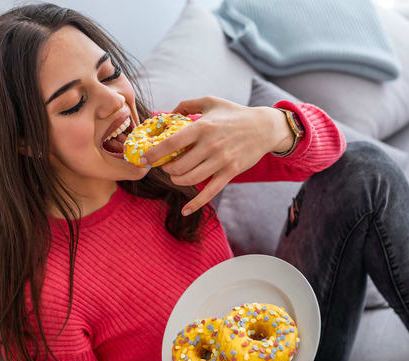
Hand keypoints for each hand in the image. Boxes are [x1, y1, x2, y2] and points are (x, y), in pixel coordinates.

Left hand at [141, 96, 291, 216]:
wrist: (264, 127)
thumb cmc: (234, 113)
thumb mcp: (210, 101)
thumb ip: (187, 105)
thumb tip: (166, 113)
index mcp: (203, 127)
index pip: (171, 143)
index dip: (154, 153)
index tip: (143, 158)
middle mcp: (211, 145)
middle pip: (178, 165)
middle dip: (166, 168)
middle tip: (163, 166)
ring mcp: (221, 160)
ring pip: (190, 179)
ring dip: (177, 180)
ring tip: (174, 175)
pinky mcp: (230, 172)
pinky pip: (210, 192)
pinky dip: (196, 203)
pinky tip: (185, 211)